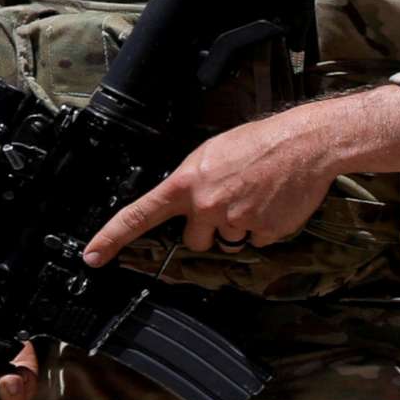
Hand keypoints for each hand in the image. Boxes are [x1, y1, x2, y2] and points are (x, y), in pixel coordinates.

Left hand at [83, 106, 340, 265]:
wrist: (305, 143)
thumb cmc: (259, 142)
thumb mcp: (212, 152)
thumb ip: (192, 182)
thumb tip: (186, 205)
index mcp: (188, 182)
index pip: (140, 215)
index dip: (112, 237)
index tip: (93, 257)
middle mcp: (207, 205)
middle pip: (194, 240)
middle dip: (208, 228)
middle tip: (229, 199)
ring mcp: (236, 220)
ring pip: (228, 240)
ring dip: (239, 225)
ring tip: (256, 195)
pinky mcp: (264, 231)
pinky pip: (256, 240)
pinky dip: (264, 226)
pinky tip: (273, 202)